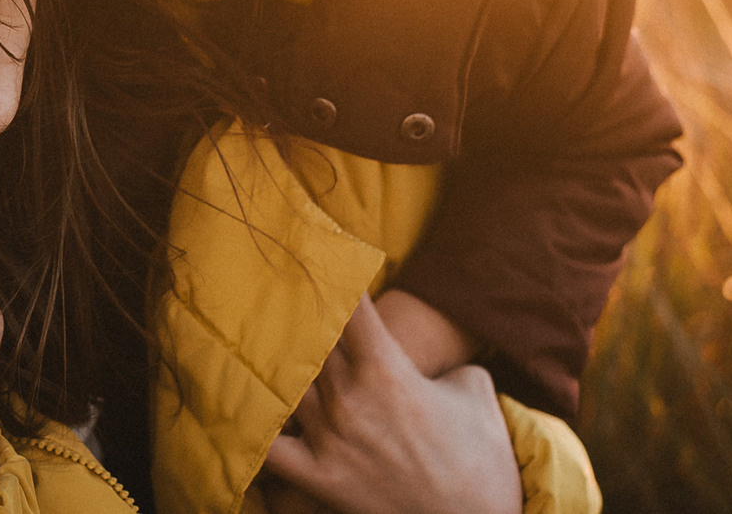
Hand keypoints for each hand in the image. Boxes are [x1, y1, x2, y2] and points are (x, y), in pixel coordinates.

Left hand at [263, 296, 522, 513]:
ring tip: (260, 339)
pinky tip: (249, 409)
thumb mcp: (475, 389)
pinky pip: (268, 446)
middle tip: (278, 290)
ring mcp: (329, 438)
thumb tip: (431, 347)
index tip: (316, 254)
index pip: (346, 306)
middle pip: (307, 339)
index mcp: (386, 369)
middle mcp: (349, 398)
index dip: (330, 278)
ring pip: (284, 383)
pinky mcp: (318, 476)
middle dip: (297, 315)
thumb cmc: (482, 459)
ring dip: (278, 363)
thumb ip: (444, 357)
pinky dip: (256, 426)